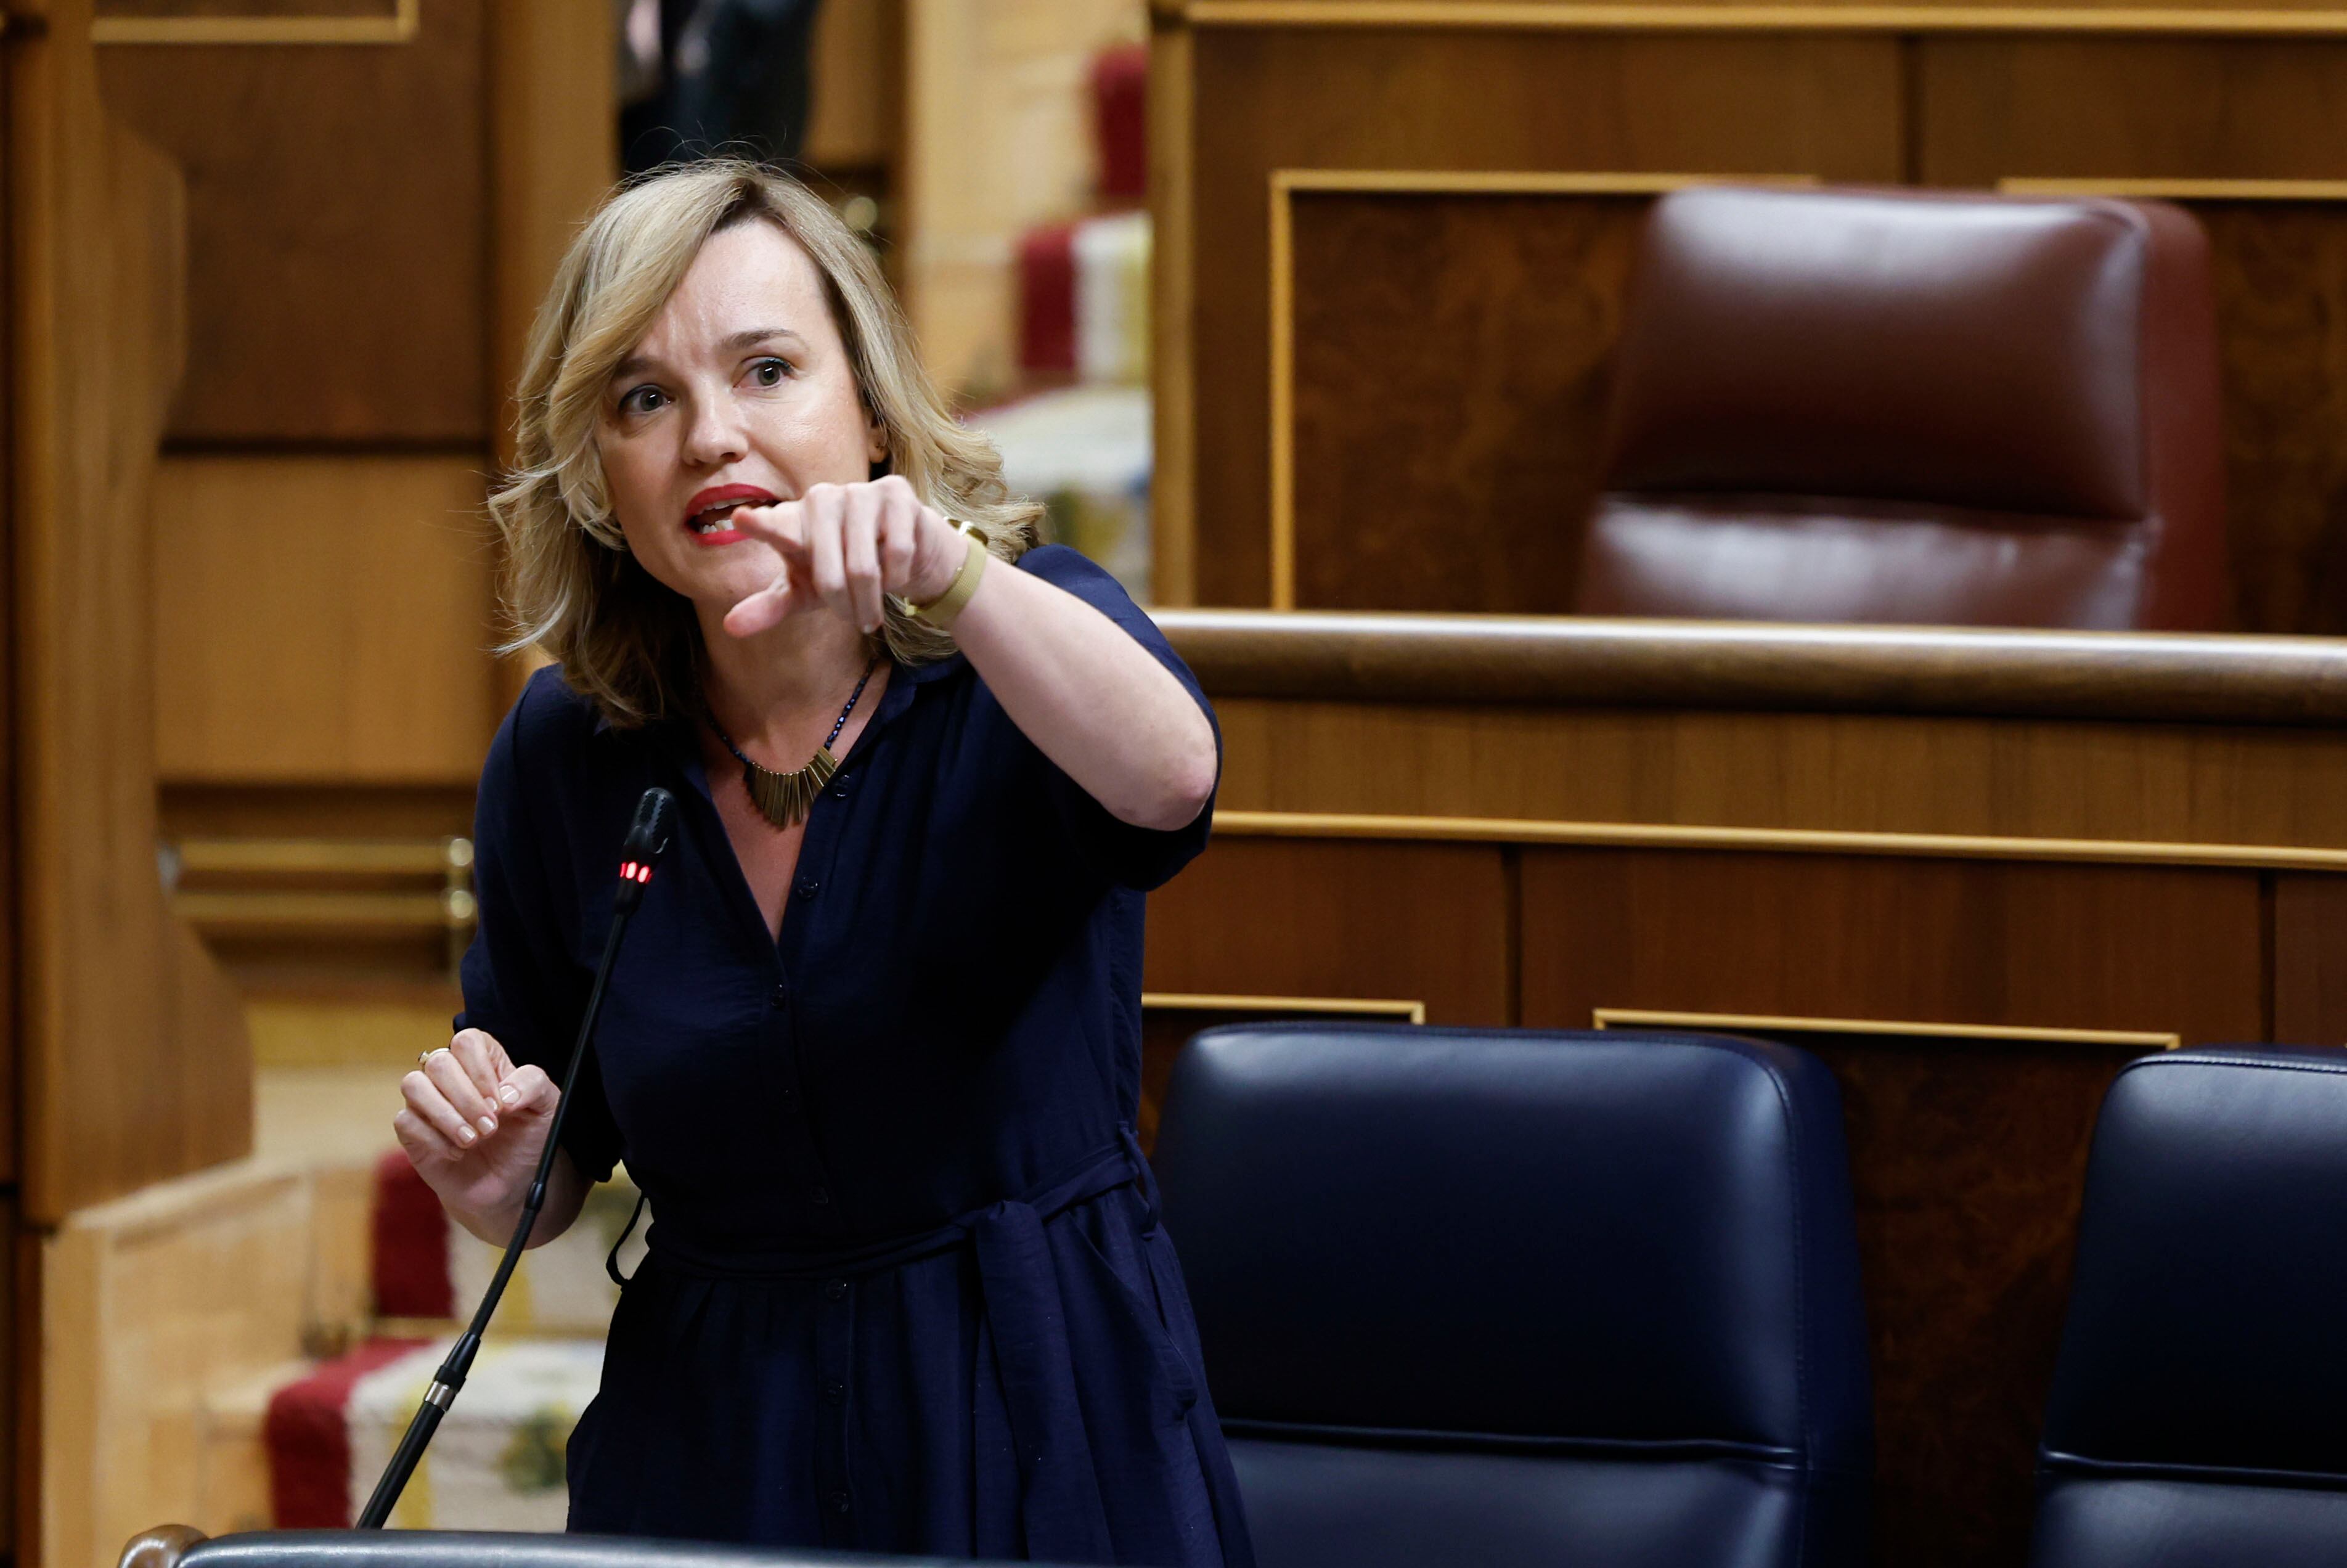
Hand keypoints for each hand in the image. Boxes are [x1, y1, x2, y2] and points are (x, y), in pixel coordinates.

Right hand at [393, 1029, 557, 1231]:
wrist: (512, 1183)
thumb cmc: (526, 1138)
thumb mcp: (547, 1107)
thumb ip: (534, 1084)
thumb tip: (506, 1092)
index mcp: (483, 1064)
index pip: (468, 1041)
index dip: (482, 1071)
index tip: (501, 1103)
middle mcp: (451, 1078)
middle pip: (439, 1062)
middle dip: (466, 1098)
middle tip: (491, 1127)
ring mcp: (428, 1104)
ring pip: (414, 1085)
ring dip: (445, 1115)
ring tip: (473, 1140)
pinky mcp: (413, 1132)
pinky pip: (405, 1121)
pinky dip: (434, 1139)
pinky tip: (457, 1153)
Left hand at [720, 475, 969, 638]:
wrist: (899, 549)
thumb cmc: (841, 570)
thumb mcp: (804, 592)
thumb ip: (769, 606)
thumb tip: (731, 627)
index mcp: (792, 521)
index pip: (773, 525)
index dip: (760, 524)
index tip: (741, 519)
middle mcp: (820, 499)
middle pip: (831, 576)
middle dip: (845, 608)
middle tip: (854, 621)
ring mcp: (859, 492)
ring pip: (865, 567)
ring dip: (872, 601)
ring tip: (873, 608)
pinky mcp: (895, 492)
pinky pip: (898, 551)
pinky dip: (898, 575)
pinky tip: (895, 572)